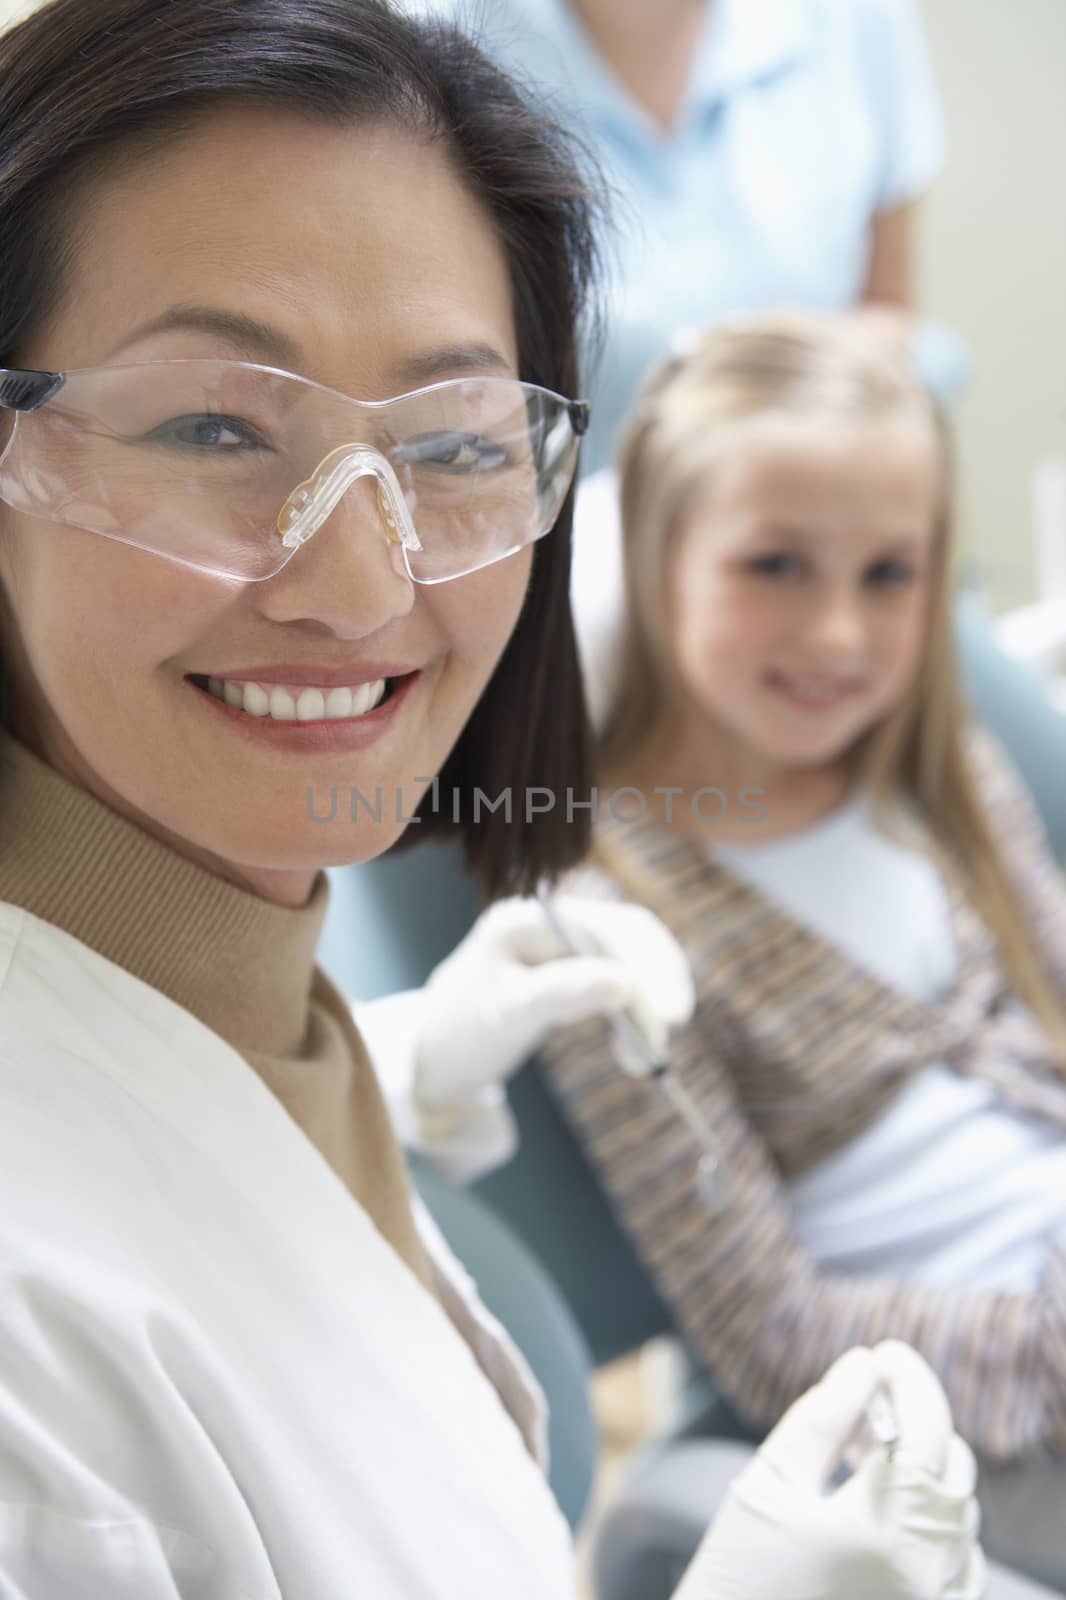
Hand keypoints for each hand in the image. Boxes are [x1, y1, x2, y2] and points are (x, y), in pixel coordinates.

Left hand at [414, 894, 694, 1107]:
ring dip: (651, 999)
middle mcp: (548, 921)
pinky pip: (620, 976)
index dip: (644, 966)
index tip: (667, 1016)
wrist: (434, 1053)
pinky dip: (638, 1007)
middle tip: (669, 1030)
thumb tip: (625, 983)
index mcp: (525, 921)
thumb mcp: (507, 1016)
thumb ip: (561, 992)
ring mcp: (561, 942)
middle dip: (657, 980)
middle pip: (627, 933)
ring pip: (630, 956)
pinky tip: (639, 1041)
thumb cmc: (462, 1033)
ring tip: (651, 1052)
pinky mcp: (571, 966)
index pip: (602, 929)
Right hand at [672, 1342, 985, 1599]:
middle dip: (916, 1420)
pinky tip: (886, 1508)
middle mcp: (925, 1574)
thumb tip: (865, 1364)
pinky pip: (960, 1559)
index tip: (885, 1352)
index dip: (911, 1379)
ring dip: (924, 1467)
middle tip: (865, 1401)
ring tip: (863, 1454)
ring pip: (959, 1510)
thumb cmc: (740, 1572)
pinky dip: (935, 1520)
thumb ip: (823, 1416)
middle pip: (951, 1466)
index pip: (925, 1429)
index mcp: (883, 1531)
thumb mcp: (770, 1480)